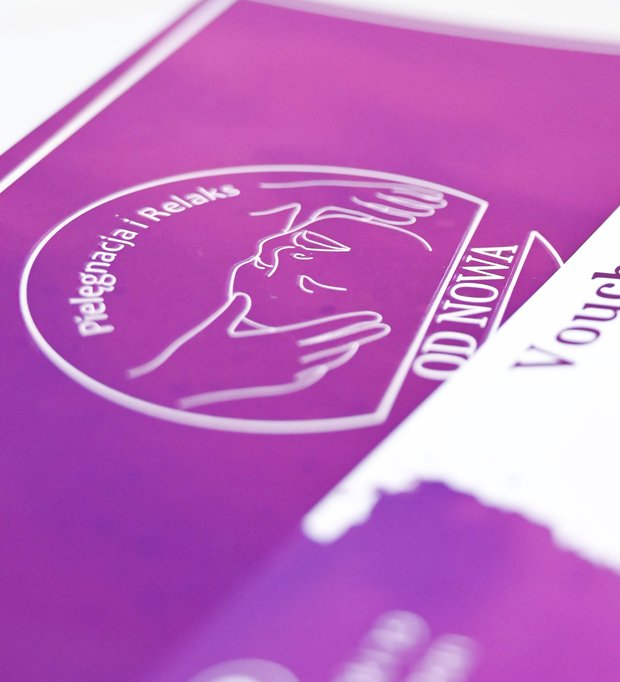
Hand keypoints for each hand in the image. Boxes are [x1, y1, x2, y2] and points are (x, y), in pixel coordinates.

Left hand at [127, 293, 389, 411]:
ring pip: (315, 358)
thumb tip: (242, 299)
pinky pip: (289, 380)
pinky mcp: (256, 382)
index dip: (343, 322)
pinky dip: (307, 375)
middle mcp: (279, 356)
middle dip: (355, 332)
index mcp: (274, 342)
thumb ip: (234, 312)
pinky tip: (324, 364)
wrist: (174, 372)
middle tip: (383, 325)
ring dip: (339, 350)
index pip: (318, 329)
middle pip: (325, 341)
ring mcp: (270, 369)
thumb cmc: (196, 351)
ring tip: (363, 338)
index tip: (368, 315)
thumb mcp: (220, 324)